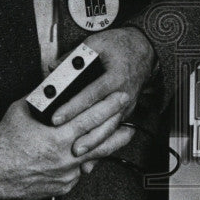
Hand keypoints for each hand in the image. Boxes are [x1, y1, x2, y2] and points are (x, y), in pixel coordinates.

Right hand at [0, 93, 127, 199]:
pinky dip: (83, 162)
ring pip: (94, 158)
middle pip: (103, 141)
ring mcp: (66, 175)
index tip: (121, 98)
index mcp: (58, 138)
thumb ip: (40, 98)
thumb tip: (51, 83)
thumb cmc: (2, 145)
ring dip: (108, 145)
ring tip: (122, 134)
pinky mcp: (63, 187)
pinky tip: (87, 153)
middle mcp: (66, 158)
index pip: (91, 119)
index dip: (109, 107)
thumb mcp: (21, 112)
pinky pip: (79, 172)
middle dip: (119, 126)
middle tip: (129, 116)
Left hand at [49, 28, 156, 158]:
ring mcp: (127, 105)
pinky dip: (104, 145)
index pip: (92, 94)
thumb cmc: (122, 45)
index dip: (74, 107)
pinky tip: (93, 158)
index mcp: (115, 76)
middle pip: (104, 119)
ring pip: (111, 129)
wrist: (145, 48)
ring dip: (96, 143)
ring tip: (79, 155)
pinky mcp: (126, 111)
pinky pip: (115, 131)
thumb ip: (76, 54)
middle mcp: (123, 93)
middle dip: (86, 133)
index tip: (56, 117)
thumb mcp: (98, 42)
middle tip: (67, 144)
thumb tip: (54, 67)